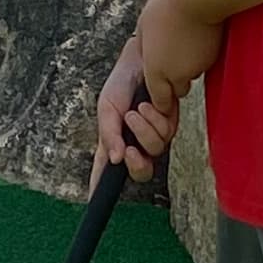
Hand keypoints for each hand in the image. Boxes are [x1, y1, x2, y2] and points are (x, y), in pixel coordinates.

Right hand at [93, 36, 156, 176]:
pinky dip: (155, 119)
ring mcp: (153, 135)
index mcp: (112, 143)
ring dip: (144, 130)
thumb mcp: (106, 108)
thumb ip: (109, 134)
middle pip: (140, 172)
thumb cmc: (121, 83)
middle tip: (130, 151)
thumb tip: (115, 160)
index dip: (100, 189)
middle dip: (137, 165)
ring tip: (135, 111)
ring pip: (155, 150)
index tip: (94, 202)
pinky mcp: (168, 125)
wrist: (141, 61)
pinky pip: (166, 133)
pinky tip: (148, 104)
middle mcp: (133, 143)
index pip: (105, 172)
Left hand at [134, 0, 221, 139]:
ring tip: (183, 46)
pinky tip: (195, 41)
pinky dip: (200, 59)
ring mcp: (196, 69)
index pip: (160, 102)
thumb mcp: (143, 29)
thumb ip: (144, 51)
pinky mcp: (211, 60)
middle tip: (172, 62)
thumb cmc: (165, 10)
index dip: (161, 98)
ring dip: (188, 70)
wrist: (197, 1)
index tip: (161, 88)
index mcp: (155, 72)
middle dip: (175, 82)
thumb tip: (146, 61)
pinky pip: (204, 66)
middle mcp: (176, 76)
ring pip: (192, 78)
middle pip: (178, 92)